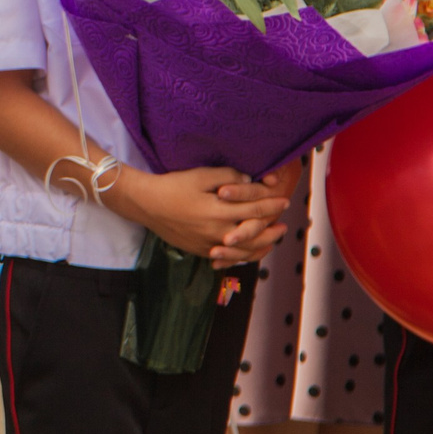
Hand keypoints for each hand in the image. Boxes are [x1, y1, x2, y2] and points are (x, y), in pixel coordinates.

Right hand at [116, 163, 292, 260]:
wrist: (147, 205)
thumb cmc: (174, 186)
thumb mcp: (201, 175)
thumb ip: (228, 177)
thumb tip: (250, 181)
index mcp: (220, 211)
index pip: (255, 210)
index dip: (272, 204)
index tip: (284, 199)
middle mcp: (218, 232)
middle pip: (254, 232)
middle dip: (272, 227)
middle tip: (285, 224)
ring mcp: (209, 244)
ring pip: (244, 250)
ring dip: (263, 245)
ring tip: (274, 240)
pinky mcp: (201, 251)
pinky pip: (229, 258)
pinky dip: (244, 256)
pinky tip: (250, 252)